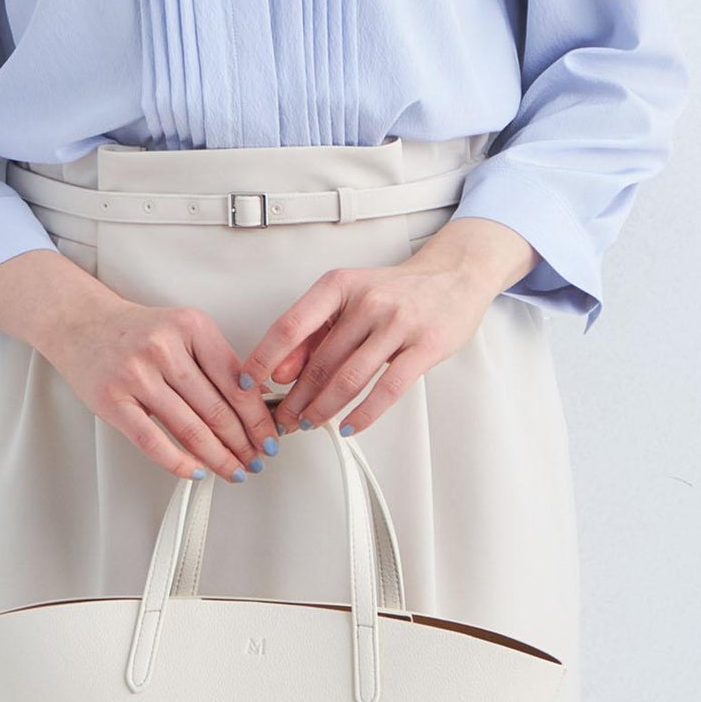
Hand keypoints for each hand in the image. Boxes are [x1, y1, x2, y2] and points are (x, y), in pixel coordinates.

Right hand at [38, 291, 284, 483]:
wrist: (80, 323)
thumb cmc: (136, 331)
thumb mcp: (182, 329)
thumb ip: (215, 360)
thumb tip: (253, 406)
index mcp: (191, 326)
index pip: (237, 380)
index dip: (257, 415)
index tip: (270, 435)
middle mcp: (164, 347)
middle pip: (217, 407)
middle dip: (243, 442)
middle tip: (257, 459)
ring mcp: (137, 374)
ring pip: (190, 428)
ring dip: (218, 457)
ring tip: (234, 470)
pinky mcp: (113, 400)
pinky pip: (153, 442)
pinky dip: (179, 463)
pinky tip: (197, 471)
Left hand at [240, 218, 526, 436]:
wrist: (453, 275)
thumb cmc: (395, 291)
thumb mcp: (348, 298)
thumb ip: (314, 331)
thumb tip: (280, 370)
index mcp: (339, 285)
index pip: (291, 325)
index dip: (265, 357)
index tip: (246, 382)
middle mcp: (367, 301)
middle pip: (320, 361)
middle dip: (295, 398)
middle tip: (282, 420)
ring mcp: (398, 323)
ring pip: (349, 377)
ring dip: (324, 409)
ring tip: (310, 424)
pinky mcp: (425, 345)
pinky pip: (388, 388)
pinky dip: (365, 414)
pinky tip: (350, 426)